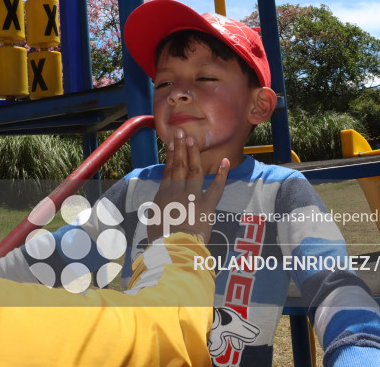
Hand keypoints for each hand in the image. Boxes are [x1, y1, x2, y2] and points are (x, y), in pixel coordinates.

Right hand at [148, 128, 228, 242]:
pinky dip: (221, 174)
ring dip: (194, 154)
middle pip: (179, 166)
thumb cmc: (161, 239)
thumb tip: (162, 205)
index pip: (168, 171)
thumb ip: (159, 209)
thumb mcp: (154, 221)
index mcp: (163, 195)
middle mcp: (177, 191)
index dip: (171, 156)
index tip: (172, 143)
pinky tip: (225, 162)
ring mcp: (192, 196)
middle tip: (181, 133)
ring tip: (193, 140)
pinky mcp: (206, 205)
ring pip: (194, 170)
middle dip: (180, 148)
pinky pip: (216, 187)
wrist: (173, 247)